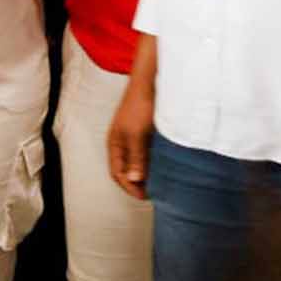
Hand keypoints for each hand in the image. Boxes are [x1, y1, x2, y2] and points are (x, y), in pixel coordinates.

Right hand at [107, 79, 153, 201]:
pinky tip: (165, 167)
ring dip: (147, 173)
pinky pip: (147, 153)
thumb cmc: (140, 107)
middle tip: (154, 193)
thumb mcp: (137, 134)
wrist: (150, 83)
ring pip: (138, 162)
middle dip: (137, 183)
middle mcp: (122, 142)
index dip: (129, 187)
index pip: (116, 172)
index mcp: (114, 143)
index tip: (146, 196)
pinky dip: (154, 163)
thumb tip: (134, 180)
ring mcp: (134, 137)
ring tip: (161, 184)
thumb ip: (135, 157)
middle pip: (126, 169)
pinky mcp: (146, 132)